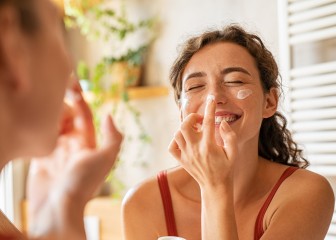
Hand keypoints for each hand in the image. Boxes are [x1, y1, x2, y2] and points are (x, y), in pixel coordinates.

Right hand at [26, 81, 121, 238]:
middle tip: (51, 91)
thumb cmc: (82, 185)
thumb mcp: (105, 159)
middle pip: (65, 116)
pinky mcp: (40, 158)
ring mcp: (56, 151)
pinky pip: (39, 137)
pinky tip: (34, 118)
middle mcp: (72, 144)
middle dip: (60, 103)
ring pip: (52, 124)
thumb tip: (108, 115)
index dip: (78, 98)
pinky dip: (37, 127)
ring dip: (48, 113)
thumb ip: (113, 137)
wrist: (58, 208)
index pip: (83, 114)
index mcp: (88, 142)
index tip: (70, 82)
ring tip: (41, 103)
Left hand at [168, 95, 236, 188]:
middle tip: (200, 120)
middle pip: (185, 125)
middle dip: (192, 117)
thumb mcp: (234, 153)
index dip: (210, 108)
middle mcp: (195, 149)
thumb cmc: (227, 169)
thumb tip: (221, 123)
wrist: (215, 187)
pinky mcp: (181, 160)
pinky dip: (176, 140)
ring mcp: (186, 155)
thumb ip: (230, 136)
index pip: (208, 122)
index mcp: (209, 146)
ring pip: (177, 134)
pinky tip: (185, 140)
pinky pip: (172, 147)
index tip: (211, 99)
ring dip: (185, 128)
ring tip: (194, 130)